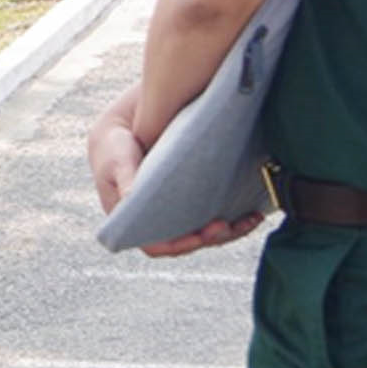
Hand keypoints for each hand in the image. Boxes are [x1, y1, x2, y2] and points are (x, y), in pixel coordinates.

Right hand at [90, 89, 262, 258]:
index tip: (199, 236)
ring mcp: (175, 210)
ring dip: (227, 231)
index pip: (154, 244)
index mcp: (130, 218)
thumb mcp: (116, 157)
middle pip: (184, 241)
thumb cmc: (114, 143)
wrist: (127, 122)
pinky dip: (233, 214)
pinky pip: (212, 213)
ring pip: (202, 231)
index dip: (178, 245)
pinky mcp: (191, 197)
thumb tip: (129, 199)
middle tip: (227, 225)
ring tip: (249, 220)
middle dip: (208, 238)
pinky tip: (252, 210)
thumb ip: (123, 176)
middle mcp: (155, 219)